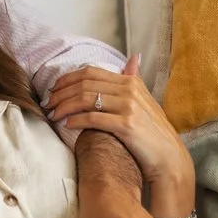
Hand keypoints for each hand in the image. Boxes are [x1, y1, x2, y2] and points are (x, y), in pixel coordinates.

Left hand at [49, 56, 192, 189]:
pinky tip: (67, 125)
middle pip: (85, 83)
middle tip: (48, 103)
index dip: (67, 79)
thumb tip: (132, 58)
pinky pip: (93, 118)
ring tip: (53, 115)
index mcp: (131, 82)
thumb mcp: (146, 101)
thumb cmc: (153, 133)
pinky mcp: (126, 125)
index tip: (54, 89)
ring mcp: (129, 107)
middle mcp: (130, 90)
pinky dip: (76, 120)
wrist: (169, 158)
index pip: (90, 72)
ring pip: (86, 99)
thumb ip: (134, 80)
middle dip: (61, 93)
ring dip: (64, 106)